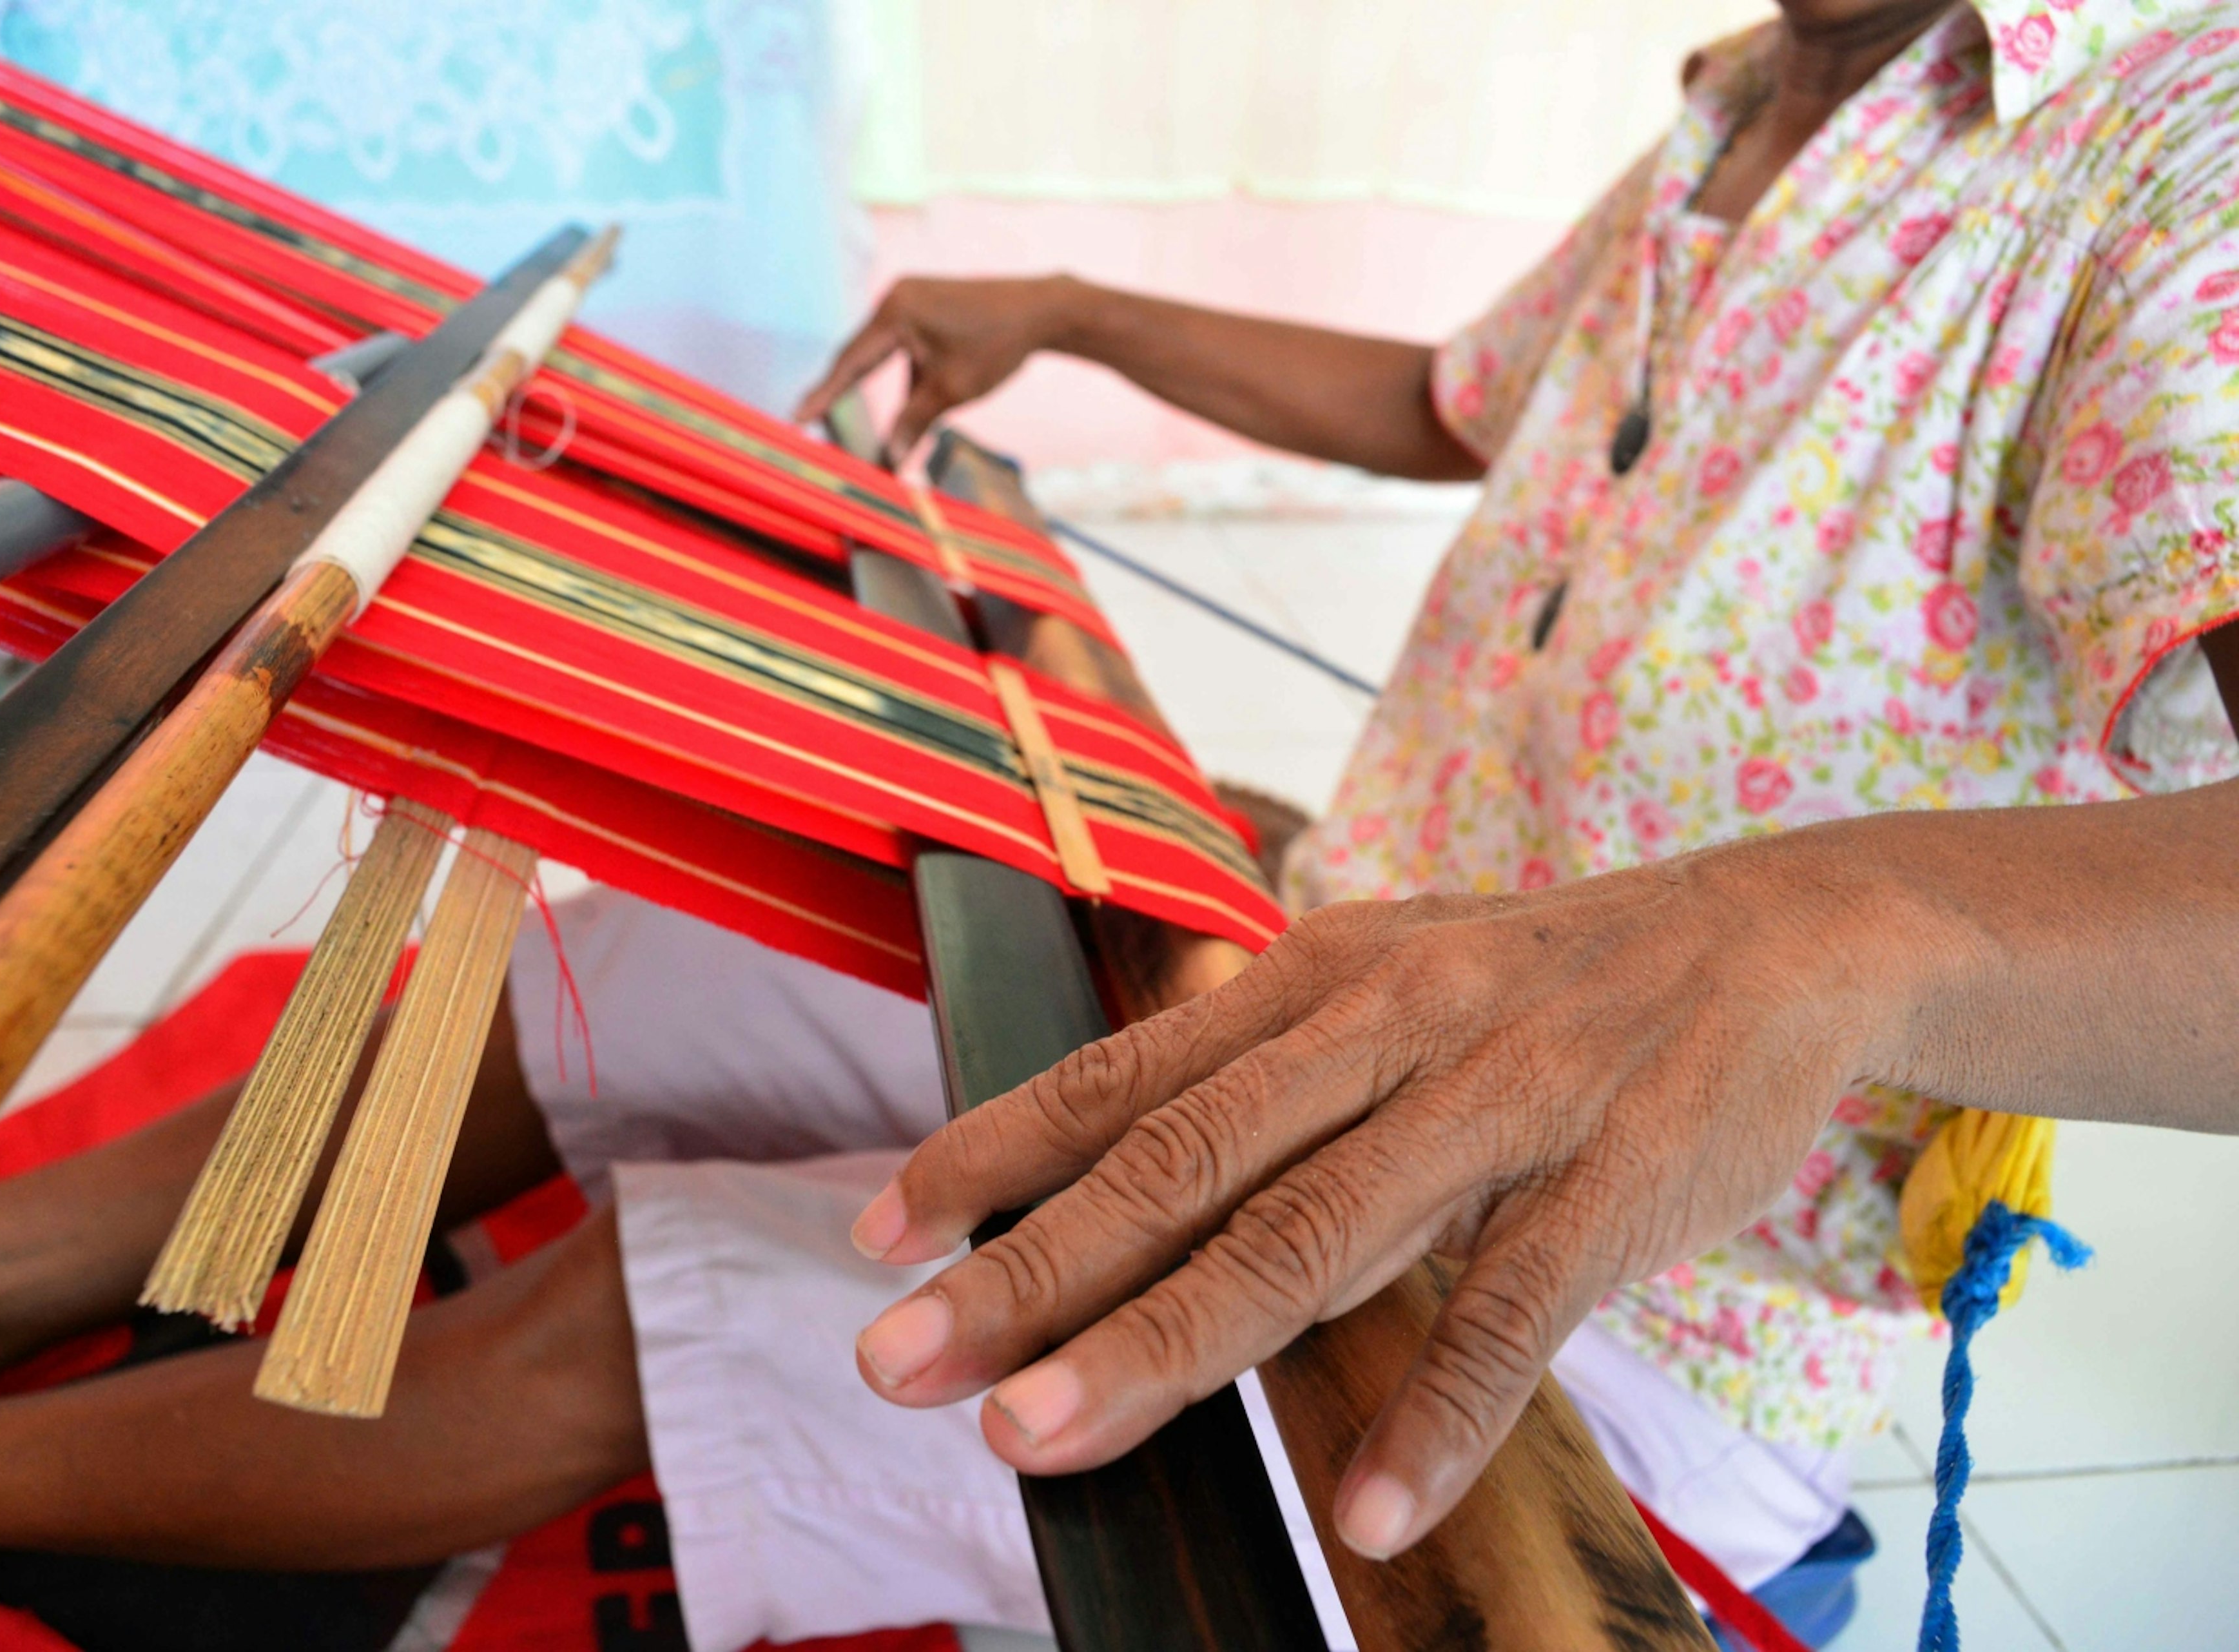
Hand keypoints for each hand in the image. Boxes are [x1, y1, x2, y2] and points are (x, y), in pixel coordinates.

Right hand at [793, 275, 1081, 460]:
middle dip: (844, 393)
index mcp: (896, 312)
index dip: (824, 395)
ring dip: (880, 387)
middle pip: (860, 355)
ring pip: (881, 352)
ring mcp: (910, 296)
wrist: (1042, 310)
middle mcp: (896, 297)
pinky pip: (900, 343)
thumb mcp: (951, 392)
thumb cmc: (998, 347)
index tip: (799, 417)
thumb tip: (888, 460)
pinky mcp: (924, 302)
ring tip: (879, 422)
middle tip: (818, 425)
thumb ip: (913, 423)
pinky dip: (901, 373)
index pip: (851, 362)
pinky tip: (917, 399)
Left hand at [848, 833, 1915, 1558]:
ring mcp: (1500, 1102)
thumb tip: (1112, 1166)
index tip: (876, 1236)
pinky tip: (1367, 1507)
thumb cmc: (1537, 984)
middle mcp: (1385, 1028)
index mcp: (1313, 979)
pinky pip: (1514, 1312)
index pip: (1122, 1079)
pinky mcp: (1615, 1182)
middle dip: (1029, 1272)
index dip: (991, 1154)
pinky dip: (1439, 1414)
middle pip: (1182, 1165)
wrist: (1771, 935)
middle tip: (900, 1363)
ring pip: (1313, 1236)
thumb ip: (1261, 1070)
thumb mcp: (1384, 980)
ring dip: (1170, 1344)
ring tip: (1049, 1438)